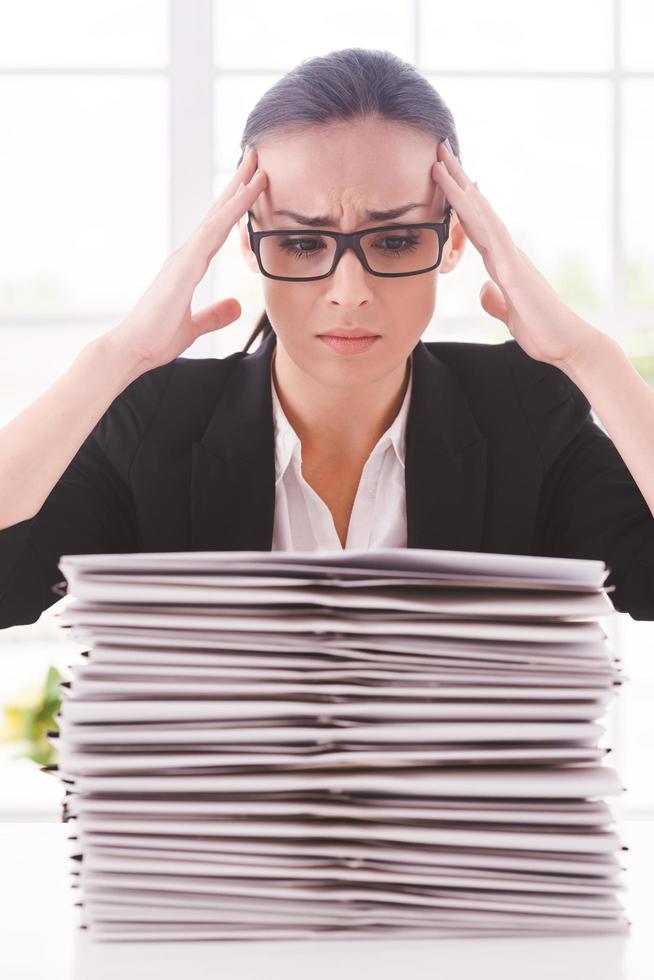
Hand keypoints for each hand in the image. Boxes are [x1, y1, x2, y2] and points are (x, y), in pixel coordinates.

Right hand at [106, 147, 267, 371]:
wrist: (133, 349)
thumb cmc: (155, 338)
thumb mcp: (193, 327)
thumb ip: (214, 315)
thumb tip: (236, 306)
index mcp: (189, 267)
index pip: (218, 230)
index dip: (235, 208)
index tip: (252, 186)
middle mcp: (186, 255)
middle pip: (218, 213)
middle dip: (237, 185)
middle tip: (256, 158)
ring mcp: (184, 257)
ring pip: (218, 215)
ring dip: (238, 189)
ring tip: (257, 164)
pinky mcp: (184, 265)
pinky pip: (214, 231)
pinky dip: (232, 210)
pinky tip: (248, 193)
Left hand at [432, 138, 600, 370]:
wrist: (565, 344)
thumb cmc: (541, 329)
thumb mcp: (509, 312)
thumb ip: (496, 299)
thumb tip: (486, 289)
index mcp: (501, 262)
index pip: (474, 225)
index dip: (458, 201)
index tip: (444, 176)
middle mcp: (506, 252)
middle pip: (476, 210)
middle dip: (457, 180)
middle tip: (440, 148)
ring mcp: (510, 258)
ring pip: (481, 215)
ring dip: (460, 188)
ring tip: (443, 161)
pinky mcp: (514, 271)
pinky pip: (492, 238)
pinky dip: (477, 217)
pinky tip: (466, 198)